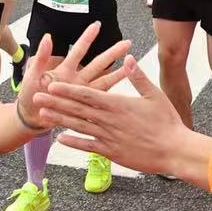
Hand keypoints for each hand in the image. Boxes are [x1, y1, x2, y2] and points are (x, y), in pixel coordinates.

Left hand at [14, 25, 133, 128]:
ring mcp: (81, 95)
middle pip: (98, 65)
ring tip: (131, 68)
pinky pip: (99, 103)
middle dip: (112, 54)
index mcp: (65, 70)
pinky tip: (123, 95)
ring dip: (117, 75)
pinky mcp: (84, 109)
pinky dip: (110, 98)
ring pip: (104, 83)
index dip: (87, 38)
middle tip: (127, 43)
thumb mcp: (33, 74)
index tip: (97, 24)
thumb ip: (41, 57)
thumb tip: (47, 36)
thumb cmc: (30, 93)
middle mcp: (77, 80)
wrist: (29, 116)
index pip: (79, 51)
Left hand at [34, 59, 211, 183]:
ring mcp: (108, 137)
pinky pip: (88, 147)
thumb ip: (138, 77)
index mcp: (118, 104)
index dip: (68, 89)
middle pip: (77, 109)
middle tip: (37, 96)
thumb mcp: (155, 95)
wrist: (174, 150)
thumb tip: (128, 57)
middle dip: (56, 101)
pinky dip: (73, 142)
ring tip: (43, 113)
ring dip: (59, 119)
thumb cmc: (167, 122)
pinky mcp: (111, 152)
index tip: (53, 83)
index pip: (88, 95)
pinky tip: (60, 139)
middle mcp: (109, 120)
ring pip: (79, 126)